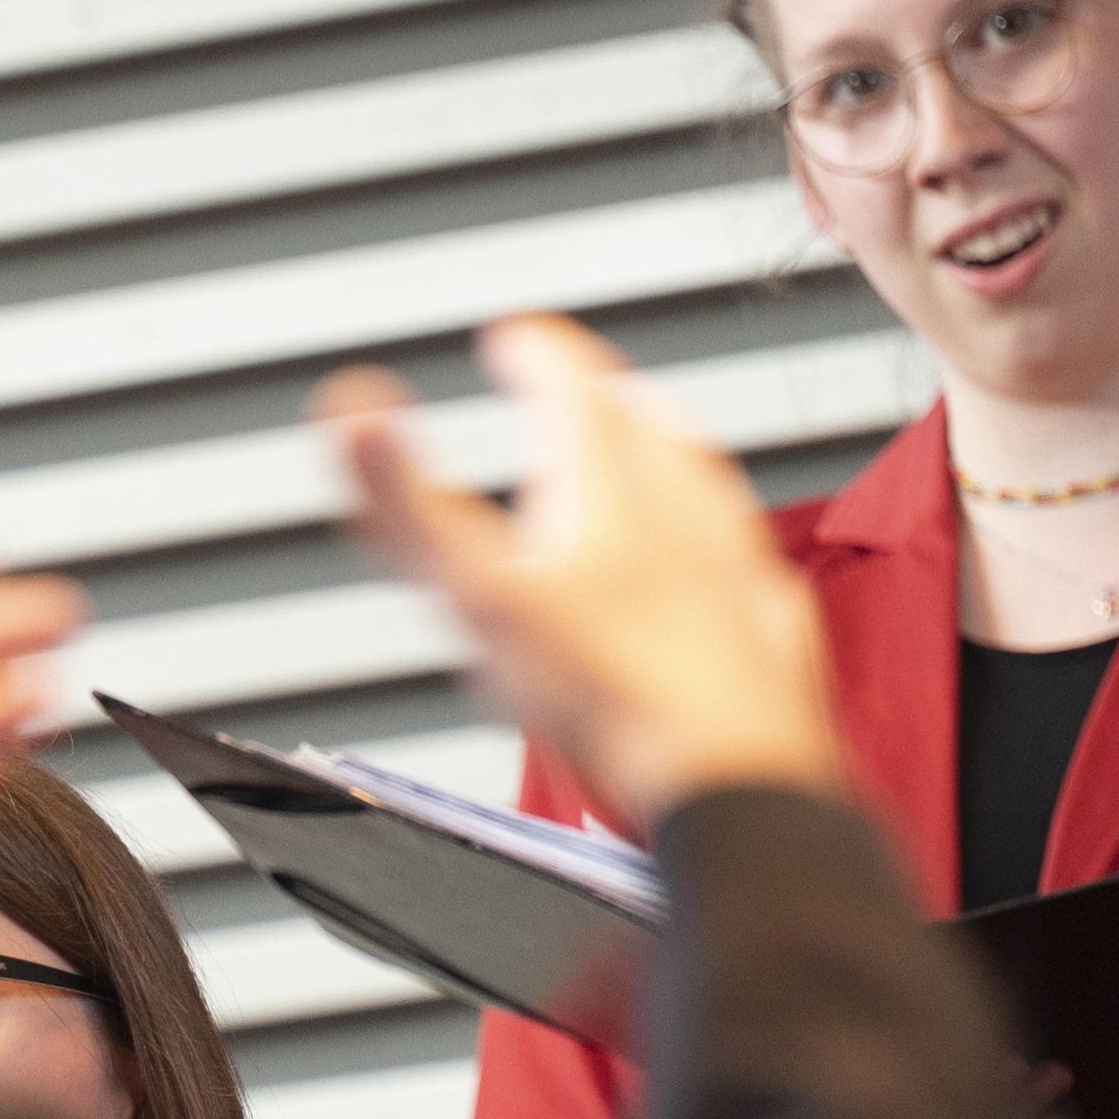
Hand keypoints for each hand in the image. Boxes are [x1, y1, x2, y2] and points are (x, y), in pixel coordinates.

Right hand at [317, 316, 840, 824]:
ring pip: (701, 481)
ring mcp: (735, 562)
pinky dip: (712, 548)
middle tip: (569, 386)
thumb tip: (348, 409)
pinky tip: (709, 568)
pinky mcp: (770, 624)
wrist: (731, 778)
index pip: (570, 378)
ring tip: (642, 452)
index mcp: (608, 480)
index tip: (509, 340)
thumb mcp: (479, 593)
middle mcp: (685, 505)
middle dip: (598, 394)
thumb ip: (408, 503)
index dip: (531, 350)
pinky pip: (741, 563)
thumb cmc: (611, 695)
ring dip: (663, 455)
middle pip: (641, 420)